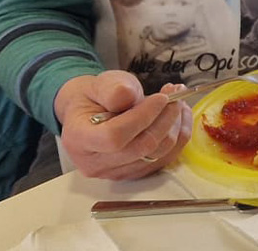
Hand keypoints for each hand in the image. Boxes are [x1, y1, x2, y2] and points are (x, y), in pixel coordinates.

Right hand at [53, 72, 190, 179]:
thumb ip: (111, 88)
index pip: (114, 137)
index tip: (161, 97)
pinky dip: (177, 137)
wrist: (91, 112)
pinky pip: (164, 160)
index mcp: (79, 139)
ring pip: (157, 155)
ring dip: (175, 127)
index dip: (142, 117)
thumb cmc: (95, 97)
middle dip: (165, 119)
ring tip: (178, 103)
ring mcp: (114, 173)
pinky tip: (178, 117)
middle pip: (140, 148)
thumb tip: (126, 95)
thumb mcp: (100, 84)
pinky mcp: (133, 174)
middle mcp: (94, 163)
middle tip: (176, 95)